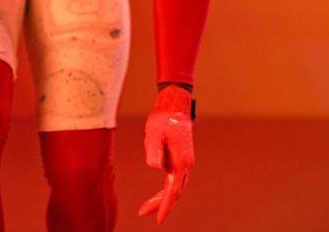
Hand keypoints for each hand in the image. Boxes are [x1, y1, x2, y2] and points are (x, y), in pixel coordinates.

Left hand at [138, 85, 194, 224]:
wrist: (175, 108)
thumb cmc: (163, 120)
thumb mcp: (155, 133)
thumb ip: (154, 149)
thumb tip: (155, 167)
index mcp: (181, 162)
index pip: (174, 190)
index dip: (166, 206)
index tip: (159, 219)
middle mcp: (185, 165)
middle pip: (174, 192)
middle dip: (161, 205)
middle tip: (143, 212)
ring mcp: (184, 163)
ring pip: (174, 188)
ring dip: (162, 199)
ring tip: (146, 208)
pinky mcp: (180, 161)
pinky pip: (173, 180)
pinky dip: (165, 190)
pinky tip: (156, 196)